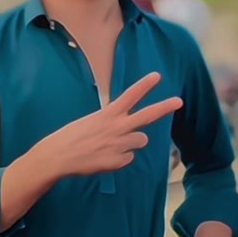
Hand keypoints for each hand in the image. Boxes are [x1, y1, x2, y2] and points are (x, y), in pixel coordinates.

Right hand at [42, 73, 181, 178]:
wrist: (58, 156)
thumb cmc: (72, 137)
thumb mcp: (92, 121)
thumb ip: (113, 123)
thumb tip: (131, 132)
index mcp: (108, 114)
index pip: (130, 96)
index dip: (145, 85)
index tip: (157, 76)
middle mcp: (117, 127)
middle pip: (147, 116)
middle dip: (164, 107)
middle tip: (179, 101)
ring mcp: (119, 144)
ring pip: (141, 140)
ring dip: (132, 142)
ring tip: (111, 145)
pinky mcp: (118, 161)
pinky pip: (129, 158)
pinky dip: (120, 159)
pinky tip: (104, 158)